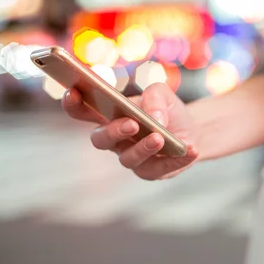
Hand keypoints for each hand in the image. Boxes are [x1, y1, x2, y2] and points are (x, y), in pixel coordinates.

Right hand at [62, 83, 199, 179]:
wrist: (191, 130)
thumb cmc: (167, 110)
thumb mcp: (163, 94)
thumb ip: (154, 97)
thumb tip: (154, 118)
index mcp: (108, 116)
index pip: (82, 111)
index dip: (72, 103)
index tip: (73, 92)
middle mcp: (115, 140)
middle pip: (100, 140)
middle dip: (114, 132)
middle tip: (132, 124)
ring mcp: (130, 158)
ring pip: (127, 159)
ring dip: (144, 148)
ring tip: (160, 137)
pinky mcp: (151, 172)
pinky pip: (160, 170)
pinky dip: (177, 160)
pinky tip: (190, 150)